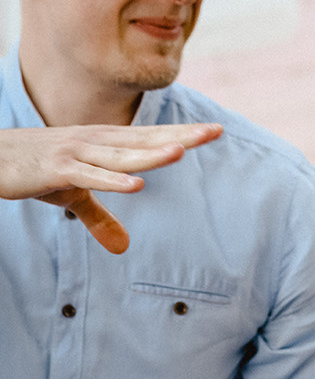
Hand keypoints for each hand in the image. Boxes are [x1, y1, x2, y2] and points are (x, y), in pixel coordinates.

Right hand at [0, 122, 221, 252]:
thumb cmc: (34, 171)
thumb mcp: (71, 197)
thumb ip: (99, 218)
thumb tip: (123, 248)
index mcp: (104, 144)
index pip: (150, 137)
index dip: (182, 133)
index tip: (216, 130)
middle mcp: (95, 142)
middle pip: (145, 140)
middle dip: (180, 137)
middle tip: (215, 131)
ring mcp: (77, 153)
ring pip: (122, 156)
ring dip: (151, 154)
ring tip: (182, 152)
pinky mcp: (58, 170)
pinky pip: (90, 177)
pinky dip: (113, 181)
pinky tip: (136, 184)